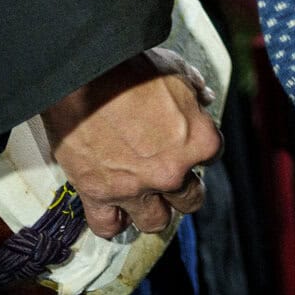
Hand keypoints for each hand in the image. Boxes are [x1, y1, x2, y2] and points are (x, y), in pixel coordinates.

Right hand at [41, 54, 222, 238]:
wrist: (82, 76)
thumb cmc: (132, 68)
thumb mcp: (176, 70)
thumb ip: (195, 88)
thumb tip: (205, 98)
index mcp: (200, 141)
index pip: (212, 157)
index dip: (198, 150)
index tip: (185, 144)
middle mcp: (172, 172)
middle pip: (190, 200)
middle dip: (183, 191)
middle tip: (170, 178)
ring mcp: (135, 187)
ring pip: (155, 222)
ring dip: (153, 212)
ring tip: (145, 201)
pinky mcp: (98, 193)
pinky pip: (108, 226)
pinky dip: (112, 223)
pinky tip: (114, 212)